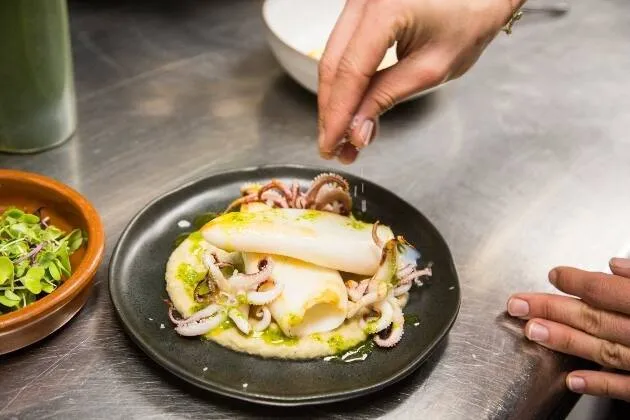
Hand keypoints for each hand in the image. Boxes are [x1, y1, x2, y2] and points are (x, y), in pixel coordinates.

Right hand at [317, 0, 523, 162]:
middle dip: (331, 111)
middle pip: (332, 65)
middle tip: (334, 145)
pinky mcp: (358, 11)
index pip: (350, 71)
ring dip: (334, 100)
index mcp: (386, 9)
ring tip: (342, 134)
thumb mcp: (430, 69)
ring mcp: (358, 3)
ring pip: (331, 59)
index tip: (332, 143)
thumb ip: (387, 98)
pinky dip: (343, 83)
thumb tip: (356, 130)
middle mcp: (364, 0)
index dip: (338, 113)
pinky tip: (349, 108)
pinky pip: (341, 50)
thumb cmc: (467, 21)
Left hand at [507, 258, 629, 400]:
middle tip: (518, 304)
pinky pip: (624, 387)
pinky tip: (570, 379)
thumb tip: (613, 266)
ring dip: (564, 340)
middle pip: (591, 318)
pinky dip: (597, 383)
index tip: (553, 275)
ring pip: (601, 350)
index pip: (603, 289)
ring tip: (532, 331)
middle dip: (550, 309)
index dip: (575, 281)